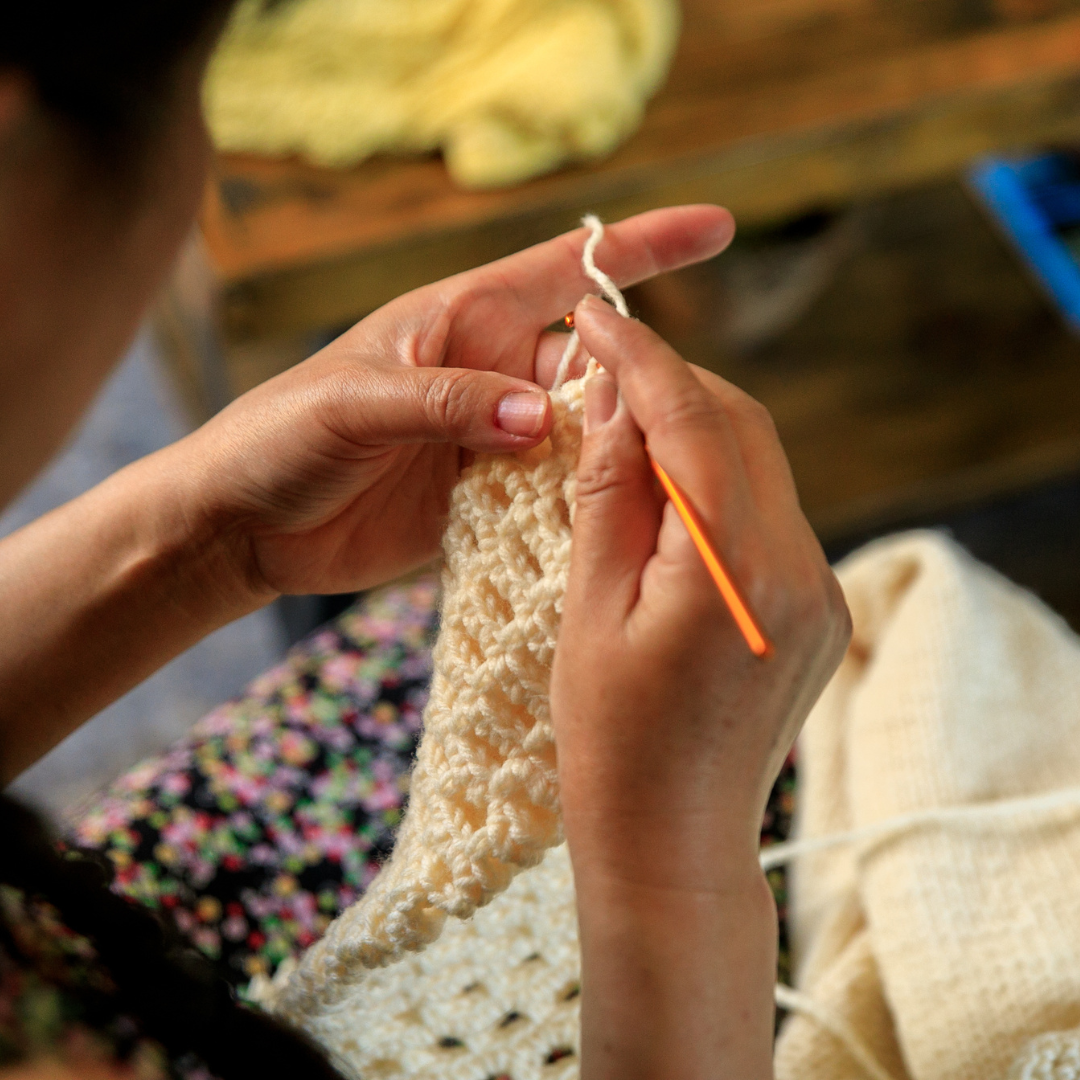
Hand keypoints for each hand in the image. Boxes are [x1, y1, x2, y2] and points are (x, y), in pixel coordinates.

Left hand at [167, 206, 734, 596]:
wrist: (242, 524)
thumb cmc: (280, 438)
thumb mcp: (357, 404)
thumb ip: (449, 403)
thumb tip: (544, 416)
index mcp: (461, 321)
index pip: (565, 271)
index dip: (642, 249)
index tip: (716, 231)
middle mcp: (486, 372)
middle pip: (592, 365)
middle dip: (641, 384)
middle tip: (681, 424)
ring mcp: (487, 436)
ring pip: (581, 434)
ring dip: (616, 454)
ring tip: (653, 482)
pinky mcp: (480, 495)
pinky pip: (549, 492)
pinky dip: (580, 504)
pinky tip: (608, 525)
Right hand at [551, 296, 849, 1079]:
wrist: (672, 838)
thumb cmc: (611, 740)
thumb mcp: (588, 606)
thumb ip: (610, 492)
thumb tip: (616, 394)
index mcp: (735, 570)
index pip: (694, 421)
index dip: (641, 357)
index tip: (594, 315)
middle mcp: (800, 569)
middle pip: (742, 425)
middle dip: (672, 382)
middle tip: (601, 368)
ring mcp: (819, 588)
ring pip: (759, 462)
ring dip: (694, 427)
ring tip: (622, 424)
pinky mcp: (815, 605)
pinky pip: (768, 509)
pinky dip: (716, 479)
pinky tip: (664, 490)